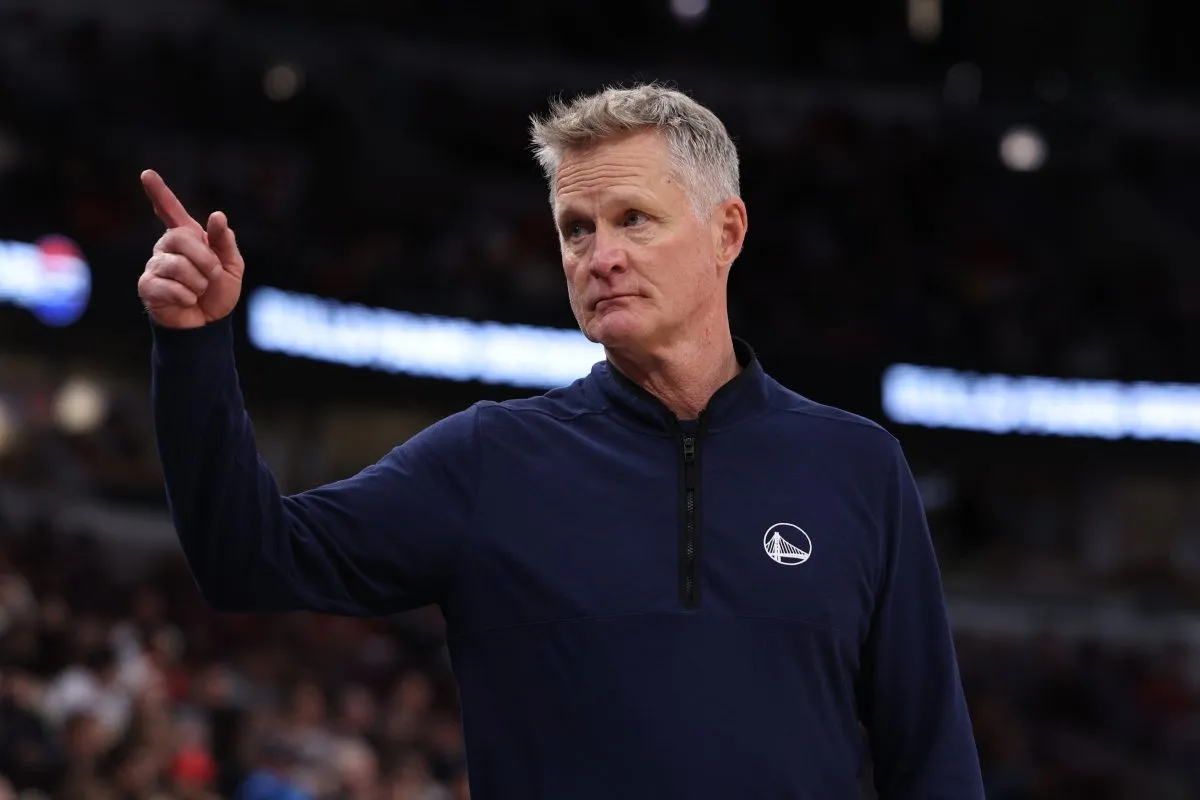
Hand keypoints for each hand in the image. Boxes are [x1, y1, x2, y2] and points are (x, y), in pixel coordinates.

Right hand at [137, 170, 244, 328]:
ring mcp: (155, 265)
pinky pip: (170, 287)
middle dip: (205, 260)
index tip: (147, 174)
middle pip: (180, 238)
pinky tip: (187, 301)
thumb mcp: (232, 266)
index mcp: (189, 237)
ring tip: (199, 291)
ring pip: (178, 265)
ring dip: (199, 283)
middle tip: (213, 275)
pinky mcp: (147, 286)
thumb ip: (225, 241)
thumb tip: (217, 216)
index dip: (160, 192)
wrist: (209, 324)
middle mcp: (167, 247)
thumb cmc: (218, 292)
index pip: (170, 210)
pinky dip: (188, 297)